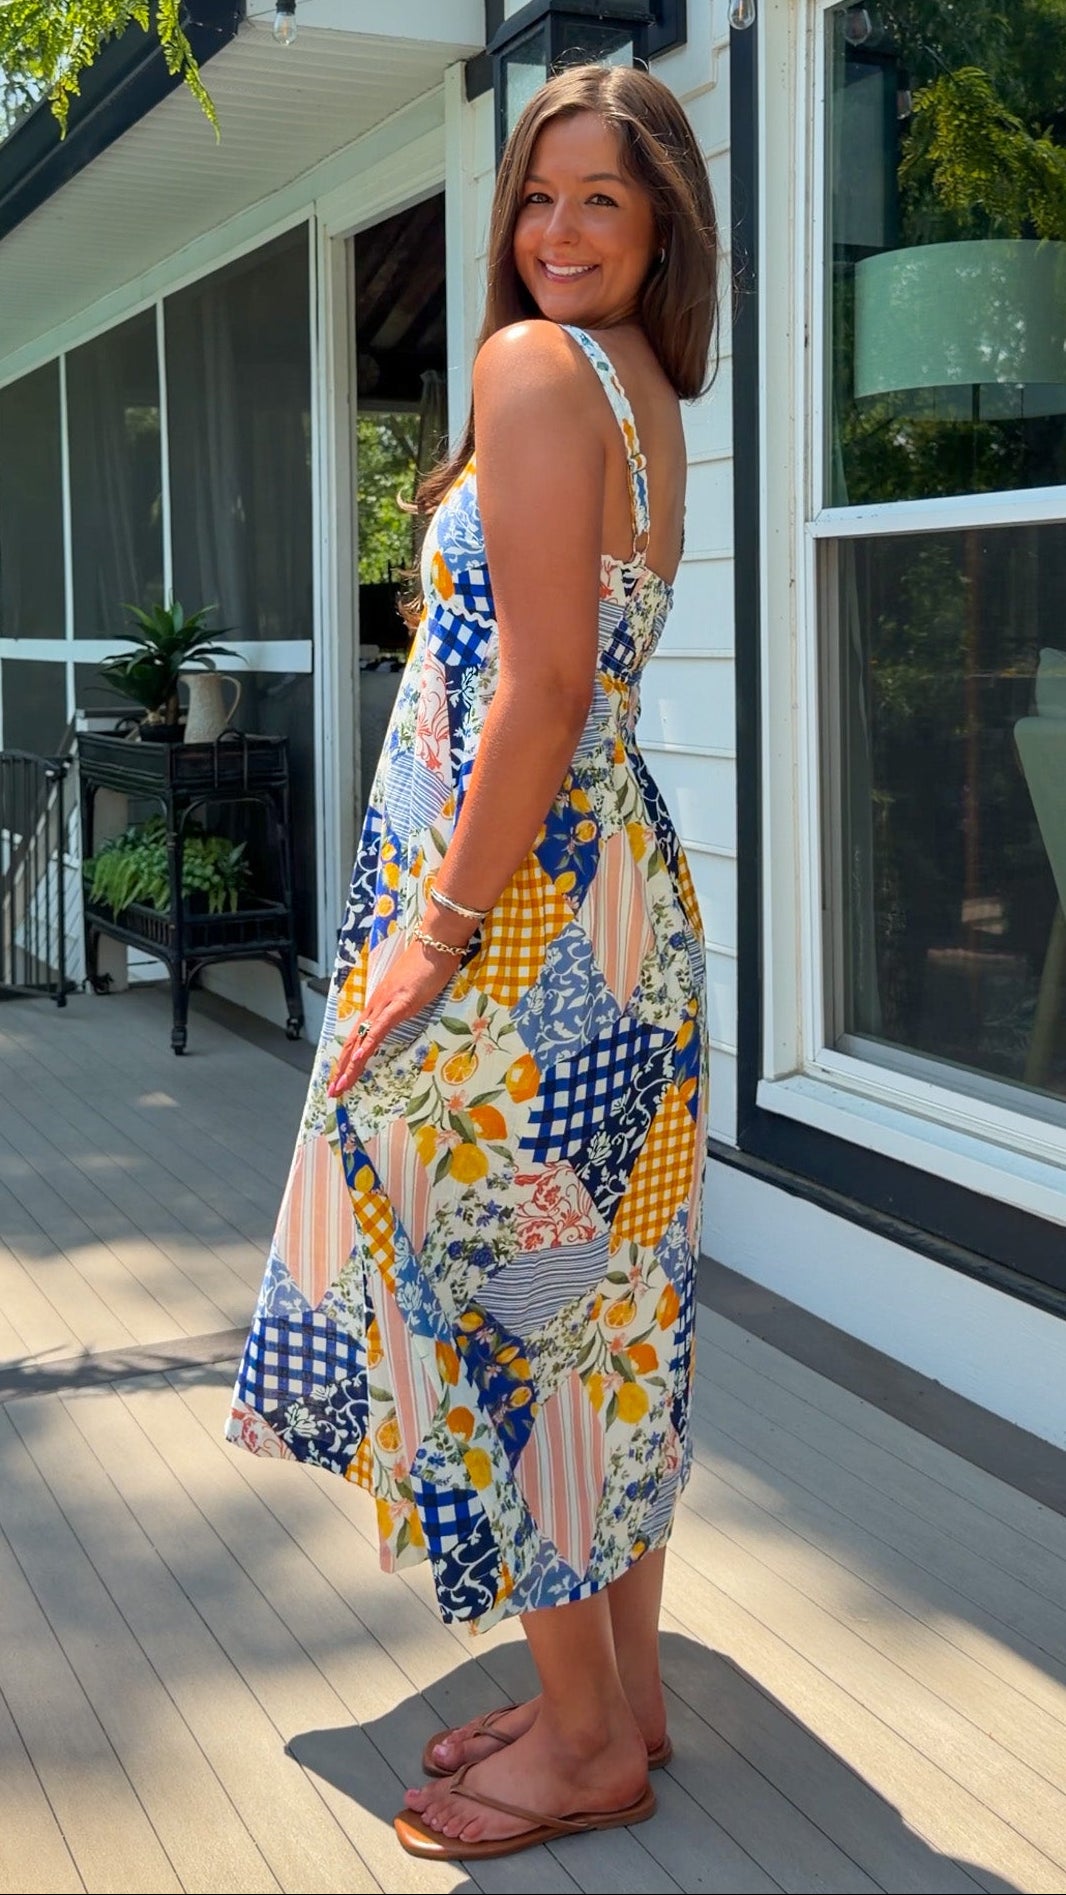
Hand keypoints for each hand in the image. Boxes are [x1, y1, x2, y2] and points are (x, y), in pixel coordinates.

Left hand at [327, 937, 460, 1096]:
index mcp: (378, 1007)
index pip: (357, 1038)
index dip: (347, 1060)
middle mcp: (375, 1007)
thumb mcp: (411, 995)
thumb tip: (397, 1019)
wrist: (435, 945)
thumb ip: (401, 1008)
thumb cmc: (426, 968)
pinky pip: (381, 1027)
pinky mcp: (400, 1003)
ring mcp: (385, 1005)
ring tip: (342, 1084)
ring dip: (350, 1064)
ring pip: (362, 1039)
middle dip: (342, 1069)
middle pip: (353, 1043)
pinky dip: (369, 1043)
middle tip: (334, 1092)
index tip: (341, 1080)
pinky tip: (361, 1057)